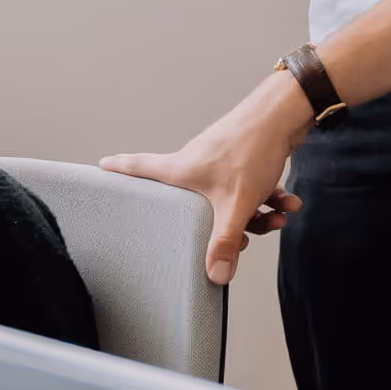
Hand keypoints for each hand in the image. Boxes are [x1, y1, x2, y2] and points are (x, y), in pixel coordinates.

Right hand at [102, 74, 315, 285]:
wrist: (285, 113)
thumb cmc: (251, 149)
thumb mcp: (235, 204)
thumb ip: (225, 242)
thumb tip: (217, 276)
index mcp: (181, 170)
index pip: (140, 168)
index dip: (120, 170)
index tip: (101, 167)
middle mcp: (195, 163)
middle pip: (195, 202)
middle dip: (223, 225)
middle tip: (240, 239)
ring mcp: (219, 161)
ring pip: (229, 198)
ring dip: (255, 213)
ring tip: (277, 218)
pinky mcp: (242, 159)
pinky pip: (248, 187)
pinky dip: (268, 197)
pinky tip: (288, 203)